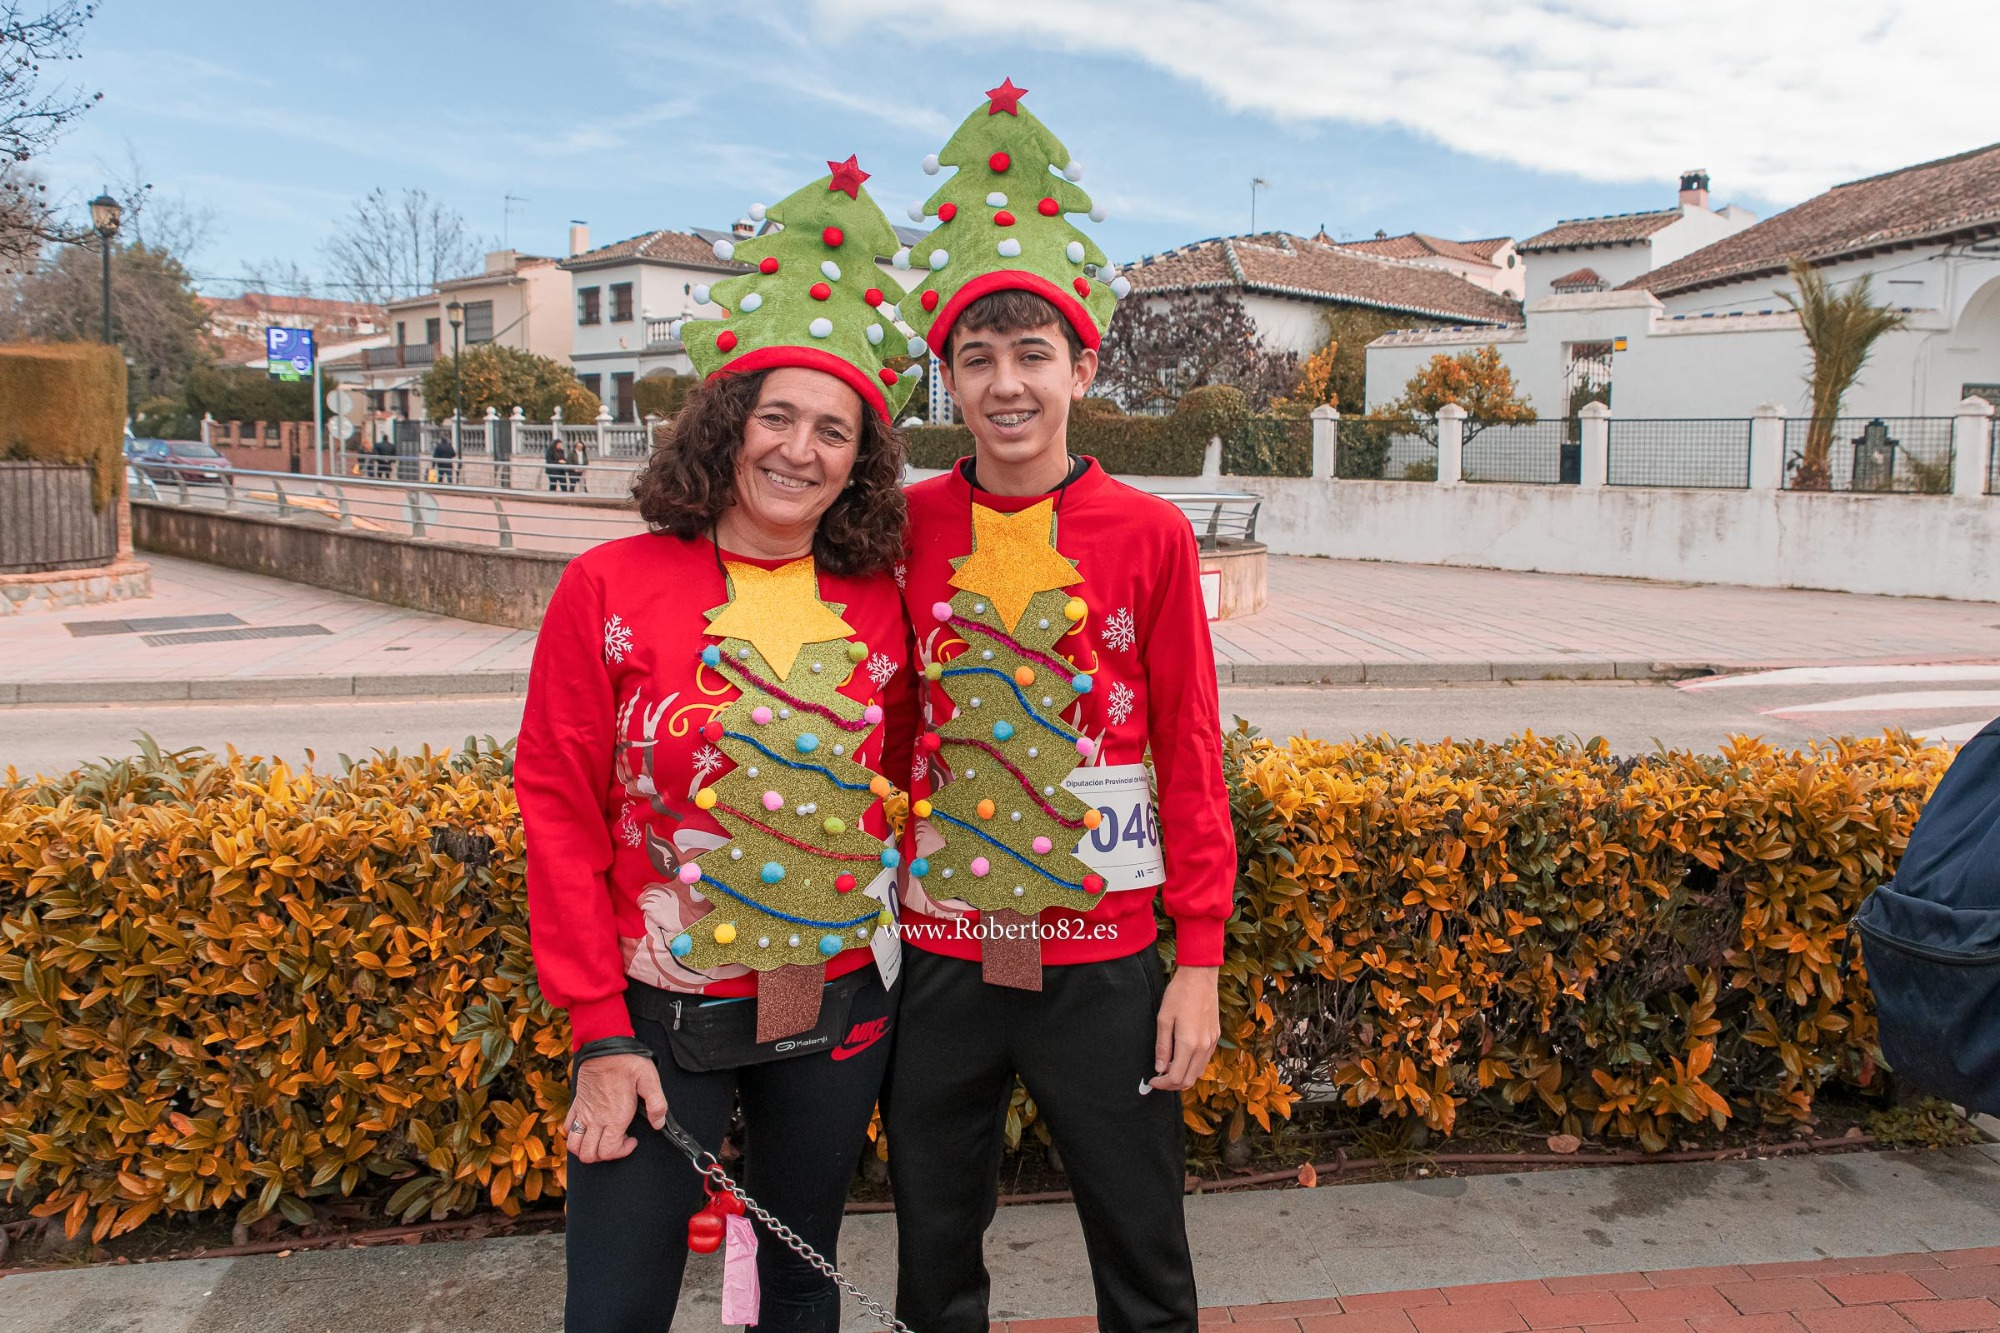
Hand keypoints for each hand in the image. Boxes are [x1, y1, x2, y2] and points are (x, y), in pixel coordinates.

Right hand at [567, 1053, 666, 1163]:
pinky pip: (567, 1128)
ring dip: (586, 1150)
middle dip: (605, 1155)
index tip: (632, 1141)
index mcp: (614, 1116)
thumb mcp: (650, 1079)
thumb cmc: (626, 1061)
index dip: (621, 1152)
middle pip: (590, 1154)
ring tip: (601, 1140)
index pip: (608, 1151)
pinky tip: (588, 1129)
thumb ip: (657, 1105)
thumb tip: (658, 1123)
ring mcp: (583, 1112)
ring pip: (574, 1146)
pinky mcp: (577, 1104)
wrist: (604, 1045)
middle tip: (618, 1142)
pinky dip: (574, 1135)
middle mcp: (596, 1118)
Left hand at [1151, 965, 1220, 1091]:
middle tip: (1159, 1078)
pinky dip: (1193, 1066)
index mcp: (1189, 1044)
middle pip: (1189, 1080)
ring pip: (1198, 1072)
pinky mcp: (1216, 1036)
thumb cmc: (1179, 994)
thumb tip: (1160, 1068)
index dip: (1162, 1084)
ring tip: (1169, 1068)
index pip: (1176, 1077)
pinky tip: (1182, 1057)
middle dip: (1172, 1084)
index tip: (1152, 1081)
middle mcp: (1203, 1047)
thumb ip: (1162, 1047)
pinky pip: (1205, 1061)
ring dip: (1184, 1076)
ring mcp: (1212, 1042)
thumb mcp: (1164, 1019)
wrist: (1200, 977)